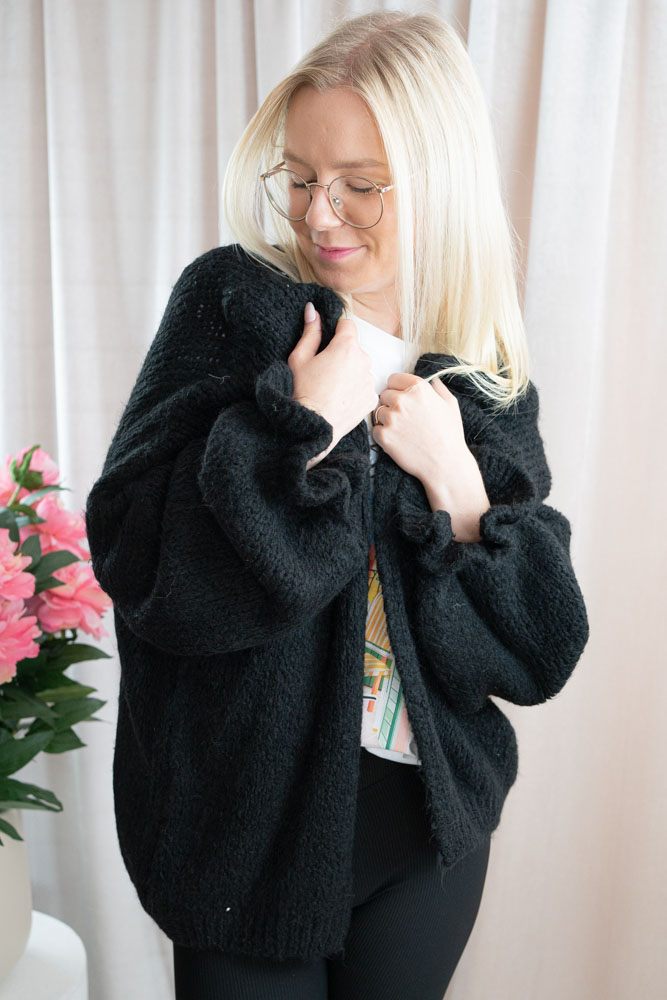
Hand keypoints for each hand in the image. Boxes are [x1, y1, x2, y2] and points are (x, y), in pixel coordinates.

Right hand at [288, 303, 377, 468]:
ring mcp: (370, 380)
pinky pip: (364, 386)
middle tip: (324, 371)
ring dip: (350, 372)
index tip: (328, 342)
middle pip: (355, 348)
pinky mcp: (371, 398)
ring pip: (361, 368)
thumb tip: (313, 310)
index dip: (336, 330)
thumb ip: (310, 331)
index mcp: (346, 347)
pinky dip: (355, 389)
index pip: (348, 324)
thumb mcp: (299, 358)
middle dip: (342, 354)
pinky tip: (340, 398)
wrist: (312, 427)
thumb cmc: (302, 392)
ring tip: (332, 387)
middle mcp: (363, 361)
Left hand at [371, 372, 489, 540]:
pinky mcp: (384, 436)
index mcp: (418, 388)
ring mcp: (391, 418)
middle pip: (384, 395)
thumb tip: (433, 380)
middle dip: (391, 405)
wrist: (445, 464)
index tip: (402, 399)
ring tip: (404, 432)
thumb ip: (439, 389)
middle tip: (405, 420)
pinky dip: (383, 436)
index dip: (396, 389)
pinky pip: (375, 430)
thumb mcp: (450, 405)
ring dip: (387, 421)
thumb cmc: (450, 434)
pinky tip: (398, 442)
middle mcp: (402, 400)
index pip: (392, 379)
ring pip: (378, 413)